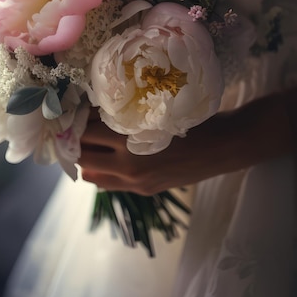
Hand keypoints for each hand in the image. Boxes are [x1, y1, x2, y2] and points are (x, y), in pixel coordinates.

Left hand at [78, 96, 293, 195]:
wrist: (224, 146)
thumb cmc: (194, 118)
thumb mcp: (158, 108)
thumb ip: (127, 114)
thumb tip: (94, 108)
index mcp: (131, 141)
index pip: (86, 130)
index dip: (76, 118)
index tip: (72, 106)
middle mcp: (128, 167)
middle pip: (83, 153)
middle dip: (76, 136)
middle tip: (75, 120)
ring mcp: (136, 183)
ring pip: (91, 172)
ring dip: (86, 154)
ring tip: (89, 137)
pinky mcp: (144, 190)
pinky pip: (108, 184)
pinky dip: (100, 170)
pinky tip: (105, 155)